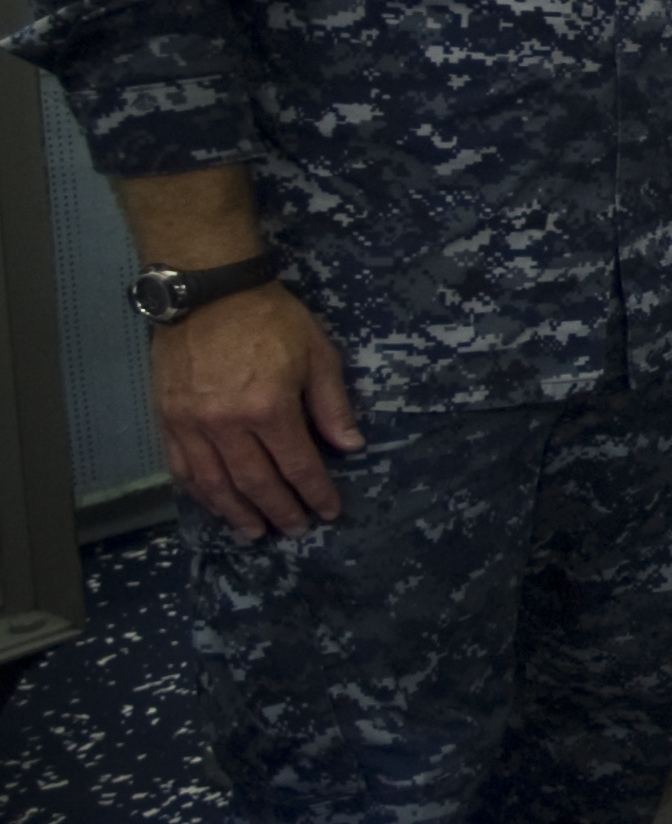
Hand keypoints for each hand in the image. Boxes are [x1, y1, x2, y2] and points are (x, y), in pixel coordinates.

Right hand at [152, 282, 362, 540]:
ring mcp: (192, 425)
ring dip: (237, 513)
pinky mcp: (167, 419)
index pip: (297, 466)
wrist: (208, 291)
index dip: (315, 493)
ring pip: (215, 485)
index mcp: (269, 409)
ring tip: (255, 532)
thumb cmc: (270, 318)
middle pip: (256, 484)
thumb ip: (331, 405)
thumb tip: (351, 446)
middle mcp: (227, 425)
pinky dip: (200, 493)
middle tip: (295, 529)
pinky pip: (182, 468)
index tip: (328, 511)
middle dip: (280, 511)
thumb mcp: (317, 354)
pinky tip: (215, 505)